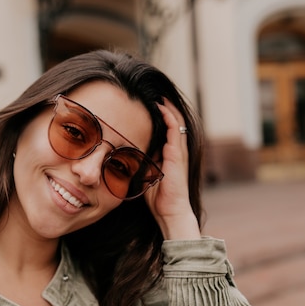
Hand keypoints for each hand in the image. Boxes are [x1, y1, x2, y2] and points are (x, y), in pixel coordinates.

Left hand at [144, 98, 200, 239]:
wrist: (170, 210)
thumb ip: (142, 163)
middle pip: (174, 122)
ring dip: (168, 108)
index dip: (161, 117)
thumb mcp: (147, 174)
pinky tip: (160, 107)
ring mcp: (178, 151)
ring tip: (159, 95)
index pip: (167, 130)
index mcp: (169, 154)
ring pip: (177, 122)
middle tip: (156, 95)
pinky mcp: (177, 154)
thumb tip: (126, 154)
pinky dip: (168, 116)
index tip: (150, 106)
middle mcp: (176, 150)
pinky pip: (175, 129)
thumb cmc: (158, 197)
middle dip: (167, 108)